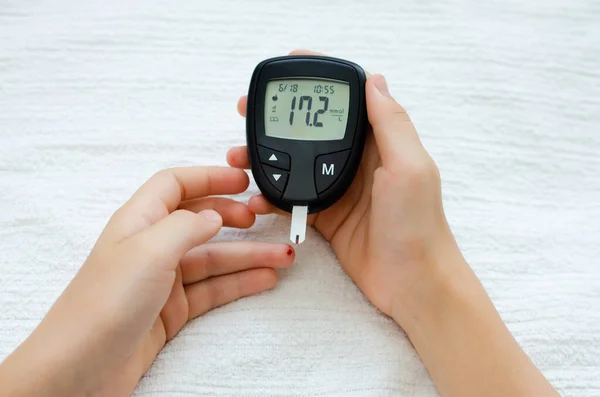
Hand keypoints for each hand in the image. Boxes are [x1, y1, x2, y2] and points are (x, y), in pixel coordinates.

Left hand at [0, 167, 294, 396]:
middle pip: (201, 221)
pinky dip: (240, 283)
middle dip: (234, 217)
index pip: (176, 184)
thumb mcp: (149, 250)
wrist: (81, 369)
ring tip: (282, 256)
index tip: (242, 180)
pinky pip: (213, 289)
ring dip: (249, 256)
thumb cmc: (103, 305)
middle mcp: (151, 246)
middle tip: (263, 217)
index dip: (209, 177)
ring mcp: (162, 279)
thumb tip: (214, 214)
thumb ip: (186, 225)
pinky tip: (263, 279)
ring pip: (214, 259)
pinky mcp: (171, 310)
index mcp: (138, 221)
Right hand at [228, 50, 457, 320]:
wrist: (413, 284)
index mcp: (381, 142)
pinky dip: (272, 196)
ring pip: (296, 162)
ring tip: (238, 156)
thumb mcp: (409, 167)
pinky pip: (293, 197)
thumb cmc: (418, 225)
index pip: (348, 100)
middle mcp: (359, 160)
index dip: (320, 81)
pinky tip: (255, 197)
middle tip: (249, 111)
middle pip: (313, 128)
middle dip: (280, 117)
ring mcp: (340, 188)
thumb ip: (390, 123)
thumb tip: (373, 79)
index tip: (291, 65)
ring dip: (266, 156)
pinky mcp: (327, 214)